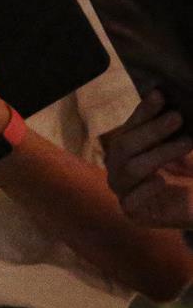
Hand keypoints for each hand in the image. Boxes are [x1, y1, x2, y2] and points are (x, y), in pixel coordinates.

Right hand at [101, 92, 192, 230]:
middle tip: (177, 117)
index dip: (144, 111)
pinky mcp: (133, 212)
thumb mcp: (185, 144)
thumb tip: (171, 100)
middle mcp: (120, 166)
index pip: (131, 126)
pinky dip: (146, 189)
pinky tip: (161, 181)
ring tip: (186, 143)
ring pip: (129, 169)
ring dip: (158, 154)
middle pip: (124, 145)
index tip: (161, 95)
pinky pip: (130, 200)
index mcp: (130, 147)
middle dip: (151, 130)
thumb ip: (176, 128)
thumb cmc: (191, 173)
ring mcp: (124, 190)